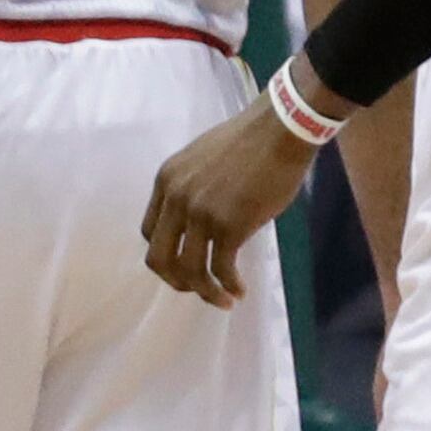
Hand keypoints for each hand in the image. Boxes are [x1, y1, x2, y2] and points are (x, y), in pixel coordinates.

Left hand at [140, 91, 324, 304]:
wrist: (282, 129)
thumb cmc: (252, 139)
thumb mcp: (204, 158)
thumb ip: (194, 186)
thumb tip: (205, 214)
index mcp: (166, 181)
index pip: (149, 232)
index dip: (166, 253)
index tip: (186, 261)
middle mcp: (176, 200)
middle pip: (159, 258)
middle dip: (177, 281)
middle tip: (197, 289)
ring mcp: (201, 214)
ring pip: (189, 270)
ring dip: (206, 292)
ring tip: (223, 300)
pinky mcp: (229, 226)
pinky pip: (221, 269)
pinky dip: (229, 286)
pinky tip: (240, 290)